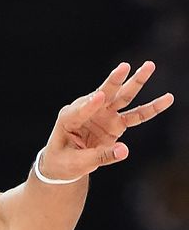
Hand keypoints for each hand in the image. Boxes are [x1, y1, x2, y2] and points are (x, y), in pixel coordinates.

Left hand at [40, 61, 174, 179]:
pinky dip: (151, 109)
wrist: (63, 163)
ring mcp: (103, 115)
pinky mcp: (115, 123)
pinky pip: (135, 116)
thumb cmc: (64, 161)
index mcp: (68, 118)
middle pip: (103, 94)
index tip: (99, 97)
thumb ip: (100, 156)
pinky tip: (167, 99)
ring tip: (149, 66)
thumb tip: (125, 151)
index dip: (89, 105)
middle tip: (125, 66)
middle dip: (114, 81)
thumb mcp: (76, 163)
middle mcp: (87, 111)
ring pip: (122, 97)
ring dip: (136, 82)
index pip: (80, 110)